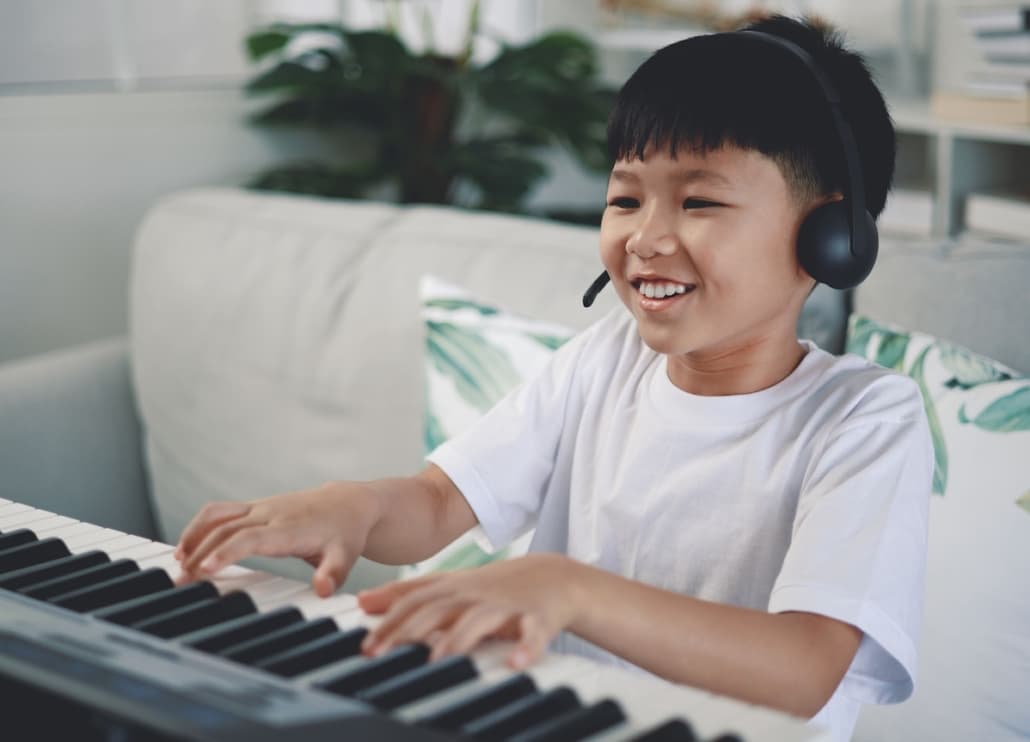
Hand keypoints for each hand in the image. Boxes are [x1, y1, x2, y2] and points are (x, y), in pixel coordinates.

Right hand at [174, 481, 379, 596]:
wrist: (347, 504)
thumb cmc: (344, 533)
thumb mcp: (346, 555)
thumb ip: (334, 573)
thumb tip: (323, 591)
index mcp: (288, 527)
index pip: (250, 537)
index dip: (226, 551)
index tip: (204, 569)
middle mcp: (269, 513)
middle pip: (226, 529)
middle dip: (200, 552)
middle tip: (181, 582)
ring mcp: (259, 507)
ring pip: (218, 515)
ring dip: (193, 536)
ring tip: (177, 563)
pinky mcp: (253, 506)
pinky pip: (220, 512)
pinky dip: (199, 526)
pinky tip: (186, 548)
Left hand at [357, 553, 581, 668]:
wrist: (554, 577)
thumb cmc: (495, 587)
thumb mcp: (451, 586)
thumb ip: (408, 594)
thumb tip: (363, 602)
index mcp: (455, 588)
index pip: (416, 601)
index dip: (390, 621)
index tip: (366, 646)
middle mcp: (477, 594)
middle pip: (439, 609)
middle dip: (410, 631)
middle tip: (384, 654)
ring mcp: (507, 605)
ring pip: (481, 620)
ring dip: (459, 638)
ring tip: (438, 659)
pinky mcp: (538, 617)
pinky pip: (534, 634)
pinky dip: (526, 648)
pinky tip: (515, 663)